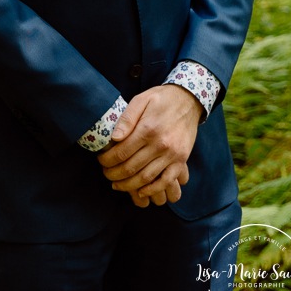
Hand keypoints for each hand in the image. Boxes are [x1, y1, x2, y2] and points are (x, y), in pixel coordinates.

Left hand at [98, 85, 200, 203]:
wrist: (189, 100)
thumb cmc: (161, 99)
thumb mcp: (141, 100)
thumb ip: (127, 119)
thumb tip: (114, 138)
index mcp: (148, 129)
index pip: (122, 153)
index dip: (107, 160)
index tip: (101, 161)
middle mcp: (161, 144)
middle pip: (131, 168)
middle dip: (114, 174)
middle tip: (106, 174)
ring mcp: (173, 155)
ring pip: (146, 178)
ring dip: (129, 185)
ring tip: (117, 184)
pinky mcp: (181, 160)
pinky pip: (166, 181)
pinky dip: (152, 190)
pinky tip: (141, 191)